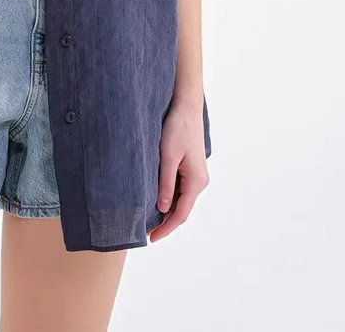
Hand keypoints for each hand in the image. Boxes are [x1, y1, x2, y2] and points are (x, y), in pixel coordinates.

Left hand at [148, 98, 209, 242]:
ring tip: (148, 219)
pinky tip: (156, 199)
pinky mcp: (190, 167)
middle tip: (145, 232)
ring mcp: (196, 174)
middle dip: (165, 222)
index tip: (150, 238)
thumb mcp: (168, 156)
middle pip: (181, 209)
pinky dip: (168, 197)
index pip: (180, 214)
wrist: (186, 105)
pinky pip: (179, 188)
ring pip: (180, 200)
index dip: (166, 228)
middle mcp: (199, 181)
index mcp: (196, 182)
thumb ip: (165, 183)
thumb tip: (162, 209)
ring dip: (166, 210)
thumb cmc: (177, 128)